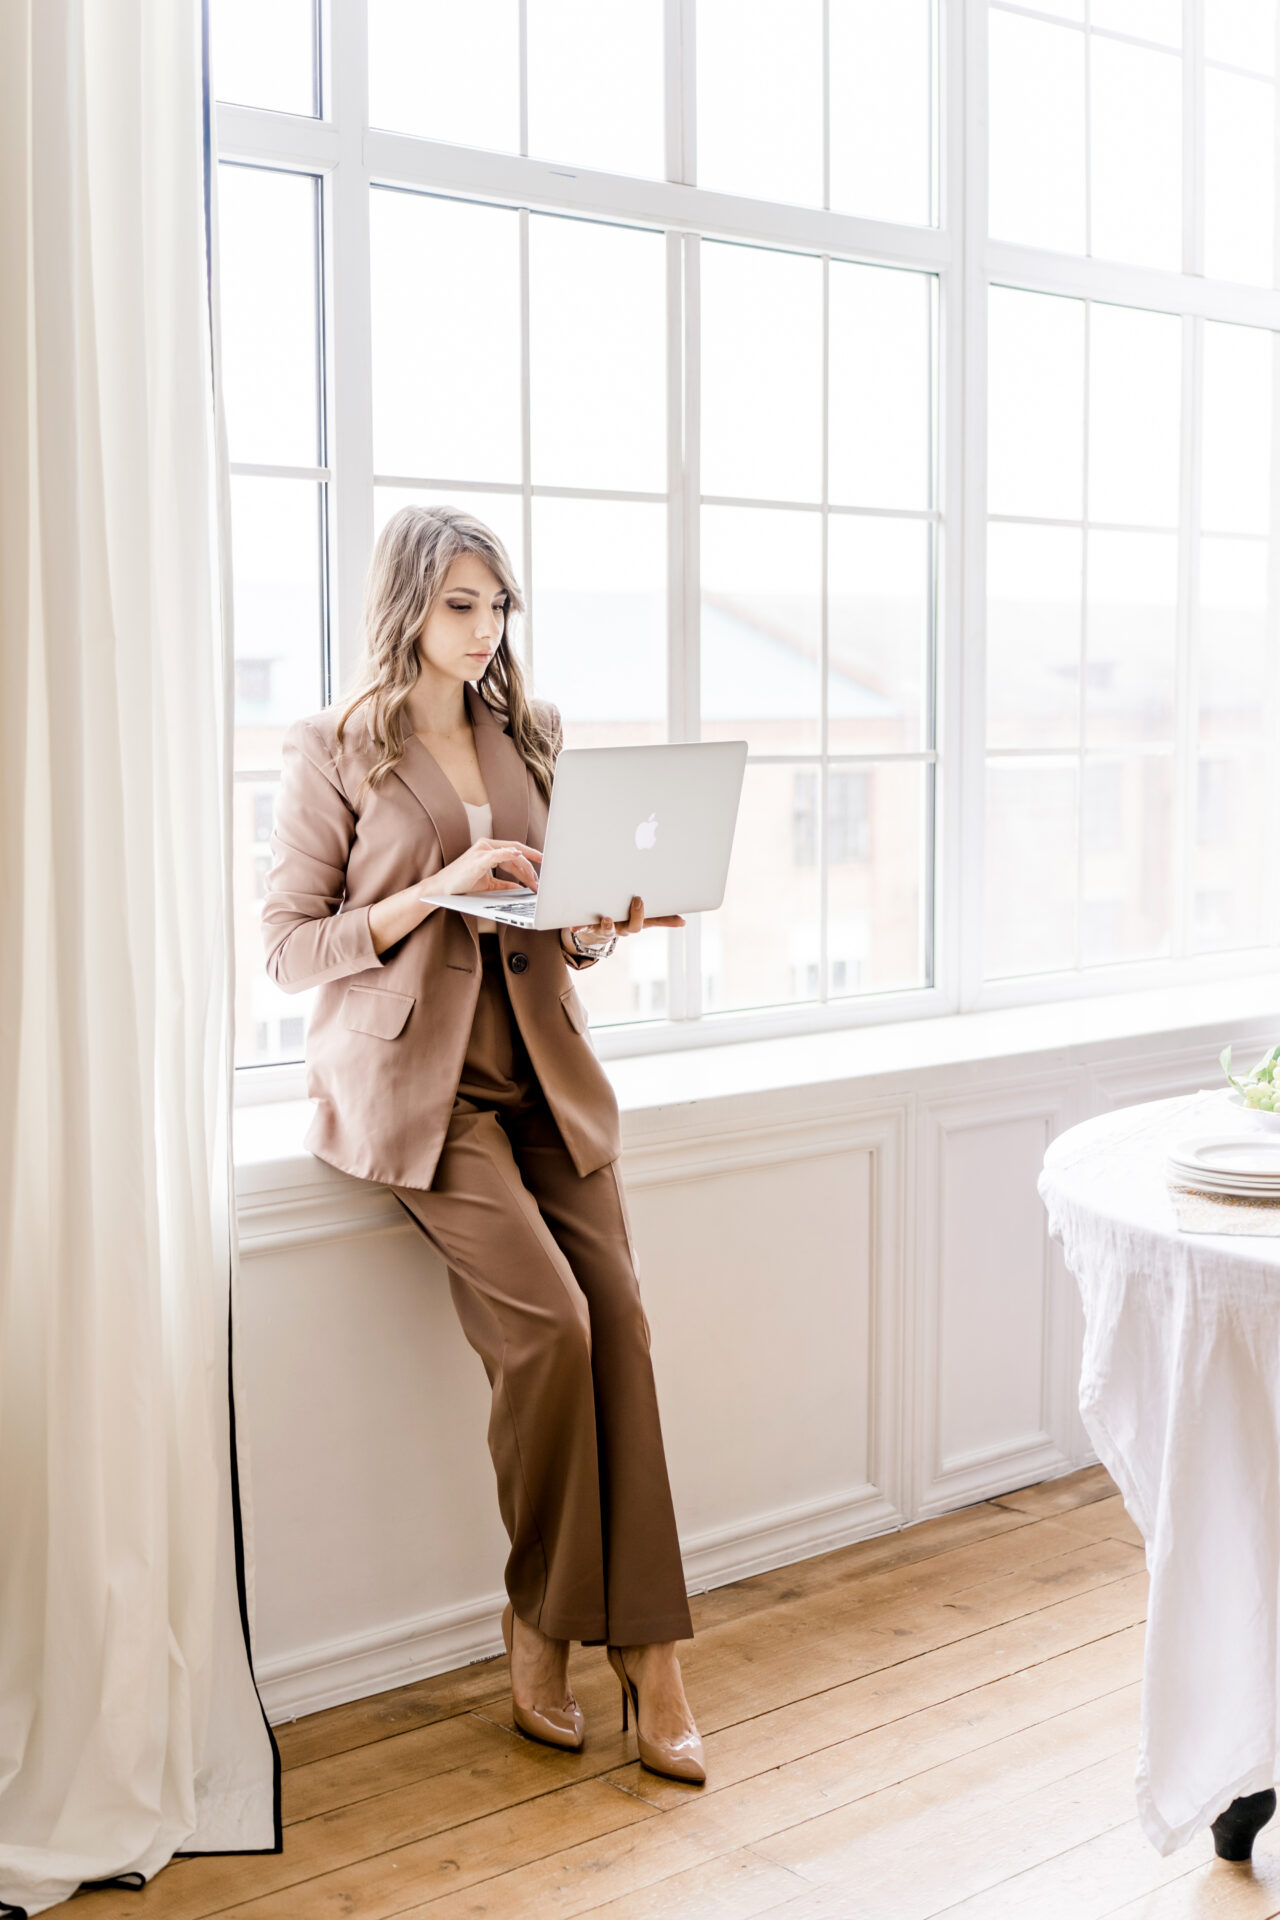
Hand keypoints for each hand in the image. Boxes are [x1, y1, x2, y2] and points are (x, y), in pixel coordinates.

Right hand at [428, 838, 541, 896]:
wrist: (442, 889)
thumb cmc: (462, 884)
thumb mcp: (488, 884)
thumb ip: (504, 883)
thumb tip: (520, 887)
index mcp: (489, 849)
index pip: (515, 852)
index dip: (530, 857)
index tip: (544, 864)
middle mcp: (486, 846)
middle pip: (517, 853)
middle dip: (531, 868)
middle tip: (539, 882)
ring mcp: (482, 850)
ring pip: (512, 854)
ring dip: (525, 869)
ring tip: (534, 881)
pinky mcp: (478, 859)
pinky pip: (497, 854)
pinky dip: (509, 853)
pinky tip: (519, 855)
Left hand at [567, 895, 684, 946]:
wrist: (595, 934)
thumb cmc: (622, 922)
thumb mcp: (641, 921)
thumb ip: (661, 920)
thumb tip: (683, 922)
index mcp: (632, 925)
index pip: (643, 923)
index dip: (643, 914)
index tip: (642, 899)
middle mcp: (620, 929)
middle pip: (631, 928)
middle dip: (635, 915)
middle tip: (637, 900)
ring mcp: (604, 929)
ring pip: (608, 930)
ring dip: (607, 925)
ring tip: (606, 918)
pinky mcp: (588, 928)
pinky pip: (583, 928)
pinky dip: (579, 927)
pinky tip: (575, 927)